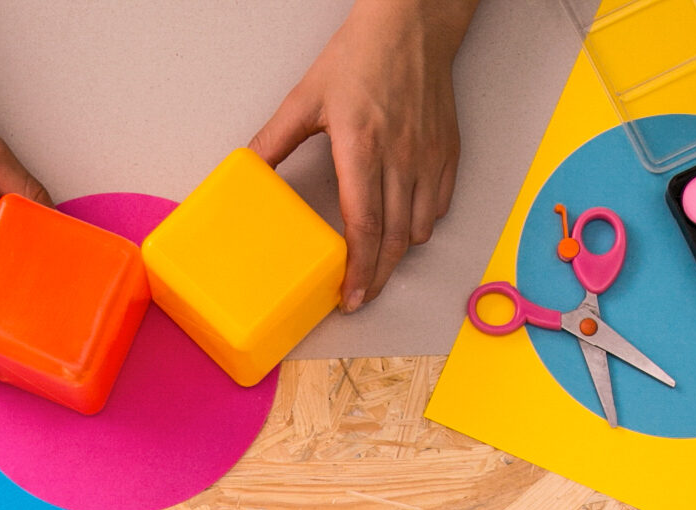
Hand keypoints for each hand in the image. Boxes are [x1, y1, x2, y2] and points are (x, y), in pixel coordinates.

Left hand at [251, 0, 478, 309]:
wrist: (411, 25)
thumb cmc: (362, 56)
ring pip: (417, 231)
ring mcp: (427, 158)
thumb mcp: (306, 98)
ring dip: (397, 254)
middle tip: (359, 297)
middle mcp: (400, 158)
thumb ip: (274, 141)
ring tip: (376, 262)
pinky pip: (437, 208)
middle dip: (375, 279)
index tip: (348, 296)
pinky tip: (401, 225)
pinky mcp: (447, 154)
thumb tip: (248, 170)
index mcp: (362, 147)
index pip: (364, 227)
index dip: (357, 271)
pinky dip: (420, 226)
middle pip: (392, 241)